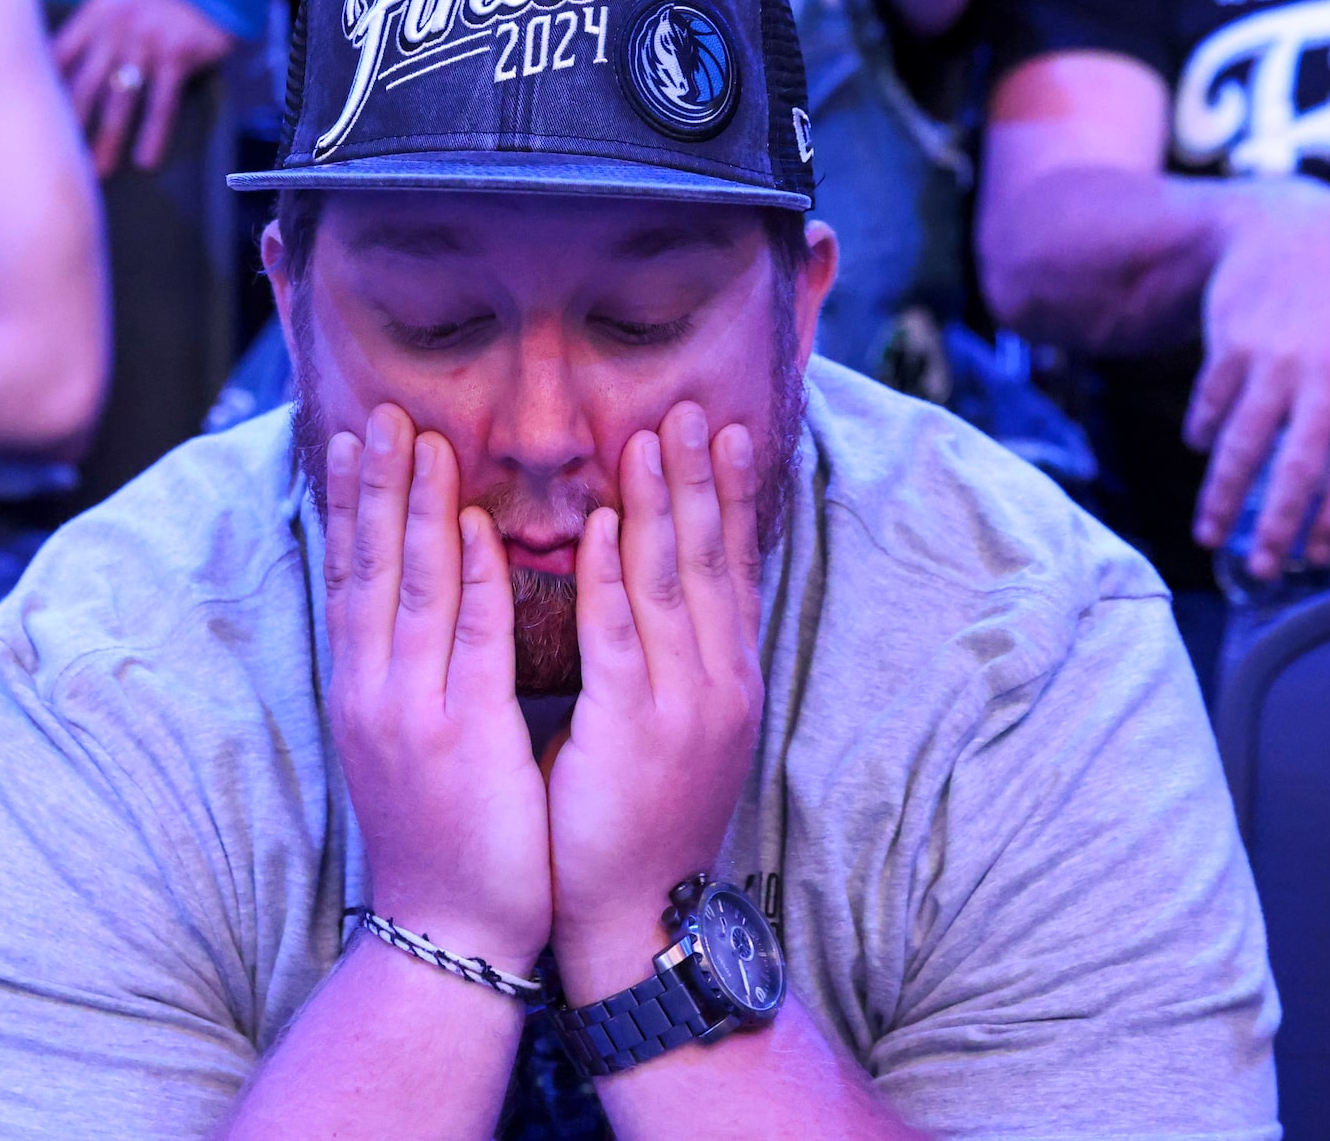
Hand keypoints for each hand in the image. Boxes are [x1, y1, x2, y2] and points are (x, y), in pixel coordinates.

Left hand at [51, 0, 234, 177]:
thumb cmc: (155, 2)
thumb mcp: (115, 4)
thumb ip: (87, 32)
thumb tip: (52, 74)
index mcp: (95, 13)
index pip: (59, 55)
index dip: (45, 90)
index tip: (31, 122)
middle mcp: (116, 27)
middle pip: (84, 84)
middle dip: (70, 125)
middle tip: (57, 158)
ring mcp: (147, 41)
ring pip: (121, 99)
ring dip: (108, 138)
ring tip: (98, 170)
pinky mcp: (176, 56)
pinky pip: (162, 102)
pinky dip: (154, 132)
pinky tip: (146, 159)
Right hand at [324, 407, 554, 972]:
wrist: (447, 933)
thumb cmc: (441, 834)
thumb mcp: (405, 741)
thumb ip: (409, 671)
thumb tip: (415, 605)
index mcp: (360, 689)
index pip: (350, 576)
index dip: (349, 505)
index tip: (349, 438)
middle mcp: (374, 690)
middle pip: (370, 566)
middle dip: (376, 485)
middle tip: (382, 412)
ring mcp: (414, 711)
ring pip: (416, 587)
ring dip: (419, 508)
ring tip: (422, 440)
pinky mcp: (465, 734)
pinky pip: (474, 640)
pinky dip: (478, 578)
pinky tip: (480, 527)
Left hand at [545, 403, 766, 1002]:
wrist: (639, 921)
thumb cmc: (638, 822)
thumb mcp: (670, 728)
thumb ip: (664, 659)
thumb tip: (642, 587)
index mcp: (726, 681)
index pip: (731, 568)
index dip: (727, 497)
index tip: (723, 430)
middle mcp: (718, 683)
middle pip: (709, 560)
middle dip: (699, 479)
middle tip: (692, 407)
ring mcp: (683, 706)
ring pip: (670, 583)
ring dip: (657, 504)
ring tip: (649, 436)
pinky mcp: (633, 730)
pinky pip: (619, 636)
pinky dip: (608, 576)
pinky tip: (598, 526)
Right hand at [1187, 182, 1329, 574]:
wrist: (1299, 230)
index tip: (1317, 558)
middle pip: (1299, 466)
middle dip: (1275, 525)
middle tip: (1261, 568)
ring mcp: (1279, 355)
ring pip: (1246, 443)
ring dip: (1222, 494)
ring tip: (1208, 532)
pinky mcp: (1233, 340)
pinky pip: (1214, 402)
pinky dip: (1204, 432)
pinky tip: (1201, 447)